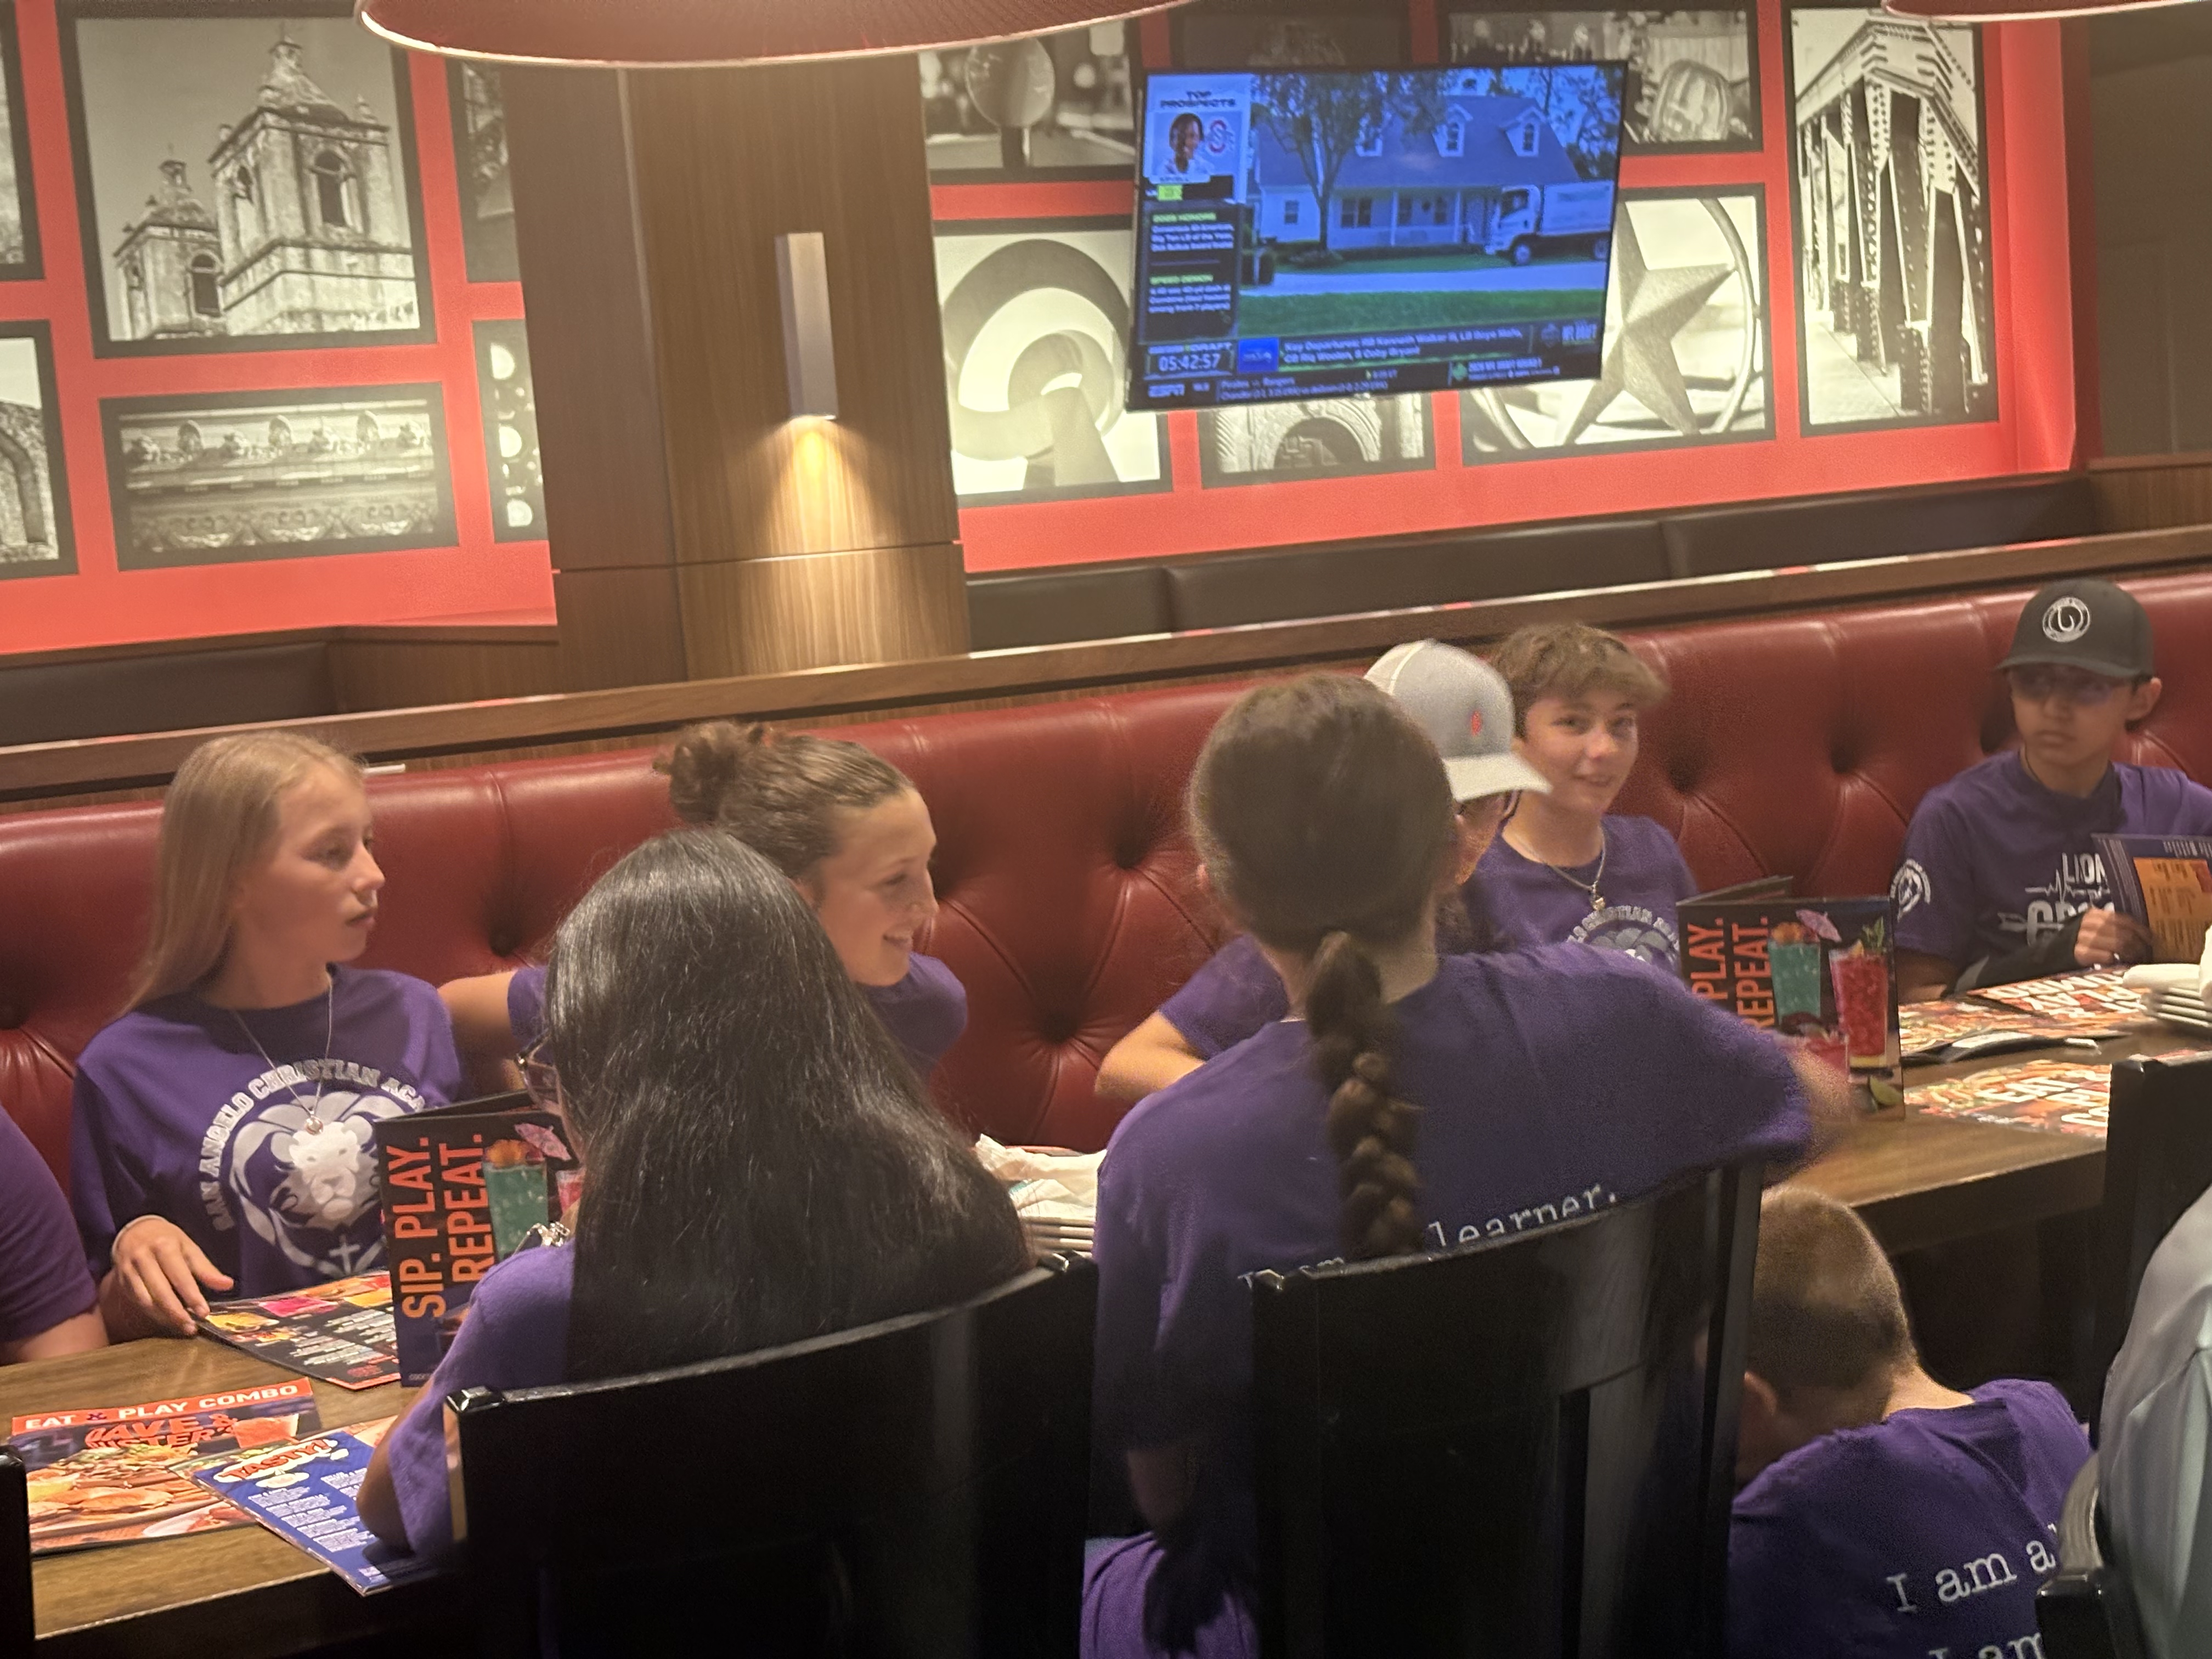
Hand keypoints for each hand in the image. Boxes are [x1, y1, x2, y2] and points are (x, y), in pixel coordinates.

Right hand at [106, 1217, 232, 1336]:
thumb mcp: (188, 1247)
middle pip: (161, 1291)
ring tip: (181, 1326)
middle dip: (177, 1313)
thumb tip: (227, 1284)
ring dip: (164, 1317)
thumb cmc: (166, 1240)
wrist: (135, 1231)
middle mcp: (144, 1258)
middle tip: (191, 1327)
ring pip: (146, 1300)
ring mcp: (129, 1270)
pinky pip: (137, 1301)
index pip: (180, 1276)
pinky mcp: (121, 1281)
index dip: (192, 1296)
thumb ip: (206, 1268)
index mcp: (165, 1246)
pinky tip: (165, 1319)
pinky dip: (152, 1313)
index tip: (204, 1312)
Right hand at [2073, 908, 2151, 969]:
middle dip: (2139, 945)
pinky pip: (2107, 956)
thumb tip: (2144, 936)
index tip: (2151, 940)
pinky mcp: (2080, 953)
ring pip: (2118, 944)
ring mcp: (2083, 938)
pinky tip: (2120, 963)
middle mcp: (2088, 924)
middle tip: (2146, 954)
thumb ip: (2113, 928)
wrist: (2055, 953)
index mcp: (2095, 914)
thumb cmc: (2083, 942)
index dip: (2141, 930)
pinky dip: (2117, 961)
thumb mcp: (2096, 929)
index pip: (2124, 919)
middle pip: (2123, 933)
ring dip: (2131, 954)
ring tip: (2136, 959)